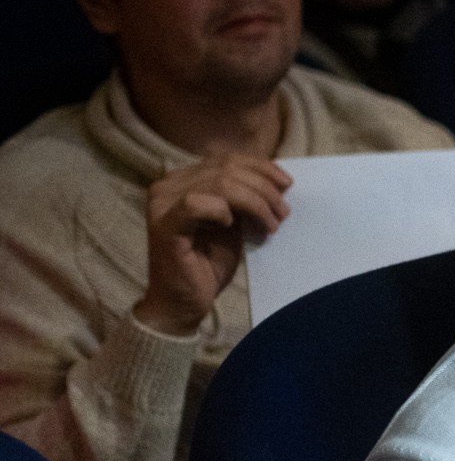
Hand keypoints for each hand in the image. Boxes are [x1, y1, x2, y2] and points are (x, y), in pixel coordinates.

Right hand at [132, 155, 290, 335]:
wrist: (186, 300)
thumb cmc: (209, 263)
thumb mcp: (235, 223)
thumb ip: (245, 198)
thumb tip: (276, 180)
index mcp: (183, 179)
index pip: (226, 159)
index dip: (261, 167)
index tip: (287, 185)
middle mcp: (168, 185)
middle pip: (227, 169)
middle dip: (264, 189)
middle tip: (283, 212)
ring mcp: (162, 204)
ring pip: (219, 183)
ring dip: (255, 202)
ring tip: (271, 224)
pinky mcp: (164, 226)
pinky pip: (196, 204)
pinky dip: (222, 210)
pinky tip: (232, 225)